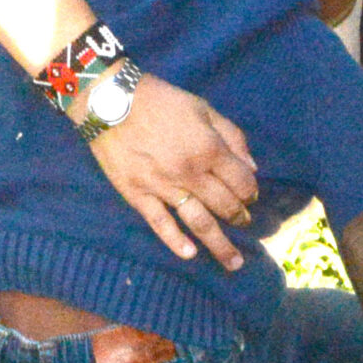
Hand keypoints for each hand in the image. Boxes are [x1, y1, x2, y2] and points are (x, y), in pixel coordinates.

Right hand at [87, 73, 257, 270]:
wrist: (111, 101)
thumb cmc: (160, 101)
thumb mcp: (202, 107)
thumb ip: (231, 135)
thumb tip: (251, 168)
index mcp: (209, 149)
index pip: (242, 182)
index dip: (250, 191)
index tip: (249, 195)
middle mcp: (191, 174)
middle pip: (225, 205)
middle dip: (239, 217)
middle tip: (243, 223)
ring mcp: (164, 187)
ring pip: (199, 223)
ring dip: (220, 245)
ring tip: (234, 262)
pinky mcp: (138, 195)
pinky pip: (160, 224)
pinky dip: (176, 242)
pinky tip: (190, 254)